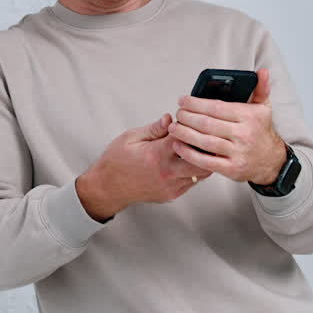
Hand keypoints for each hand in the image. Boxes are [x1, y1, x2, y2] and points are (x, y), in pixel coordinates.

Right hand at [77, 114, 211, 220]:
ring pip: (201, 173)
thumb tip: (169, 118)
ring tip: (198, 147)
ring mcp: (171, 186)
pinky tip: (188, 160)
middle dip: (204, 146)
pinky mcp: (172, 194)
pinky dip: (194, 170)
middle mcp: (166, 173)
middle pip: (202, 159)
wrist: (108, 187)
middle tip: (202, 135)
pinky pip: (192, 182)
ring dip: (202, 159)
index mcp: (156, 155)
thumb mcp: (131, 137)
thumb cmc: (116, 161)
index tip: (188, 121)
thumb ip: (154, 129)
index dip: (190, 127)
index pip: (185, 138)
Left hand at [168, 68, 286, 184]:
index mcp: (249, 116)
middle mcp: (244, 134)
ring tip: (173, 127)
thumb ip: (261, 88)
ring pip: (204, 141)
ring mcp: (237, 153)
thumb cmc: (261, 132)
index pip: (216, 107)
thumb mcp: (264, 108)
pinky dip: (189, 153)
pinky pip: (206, 161)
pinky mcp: (231, 169)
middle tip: (177, 113)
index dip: (196, 103)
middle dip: (187, 117)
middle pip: (207, 124)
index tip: (183, 100)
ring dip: (184, 134)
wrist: (272, 161)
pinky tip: (178, 146)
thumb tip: (262, 71)